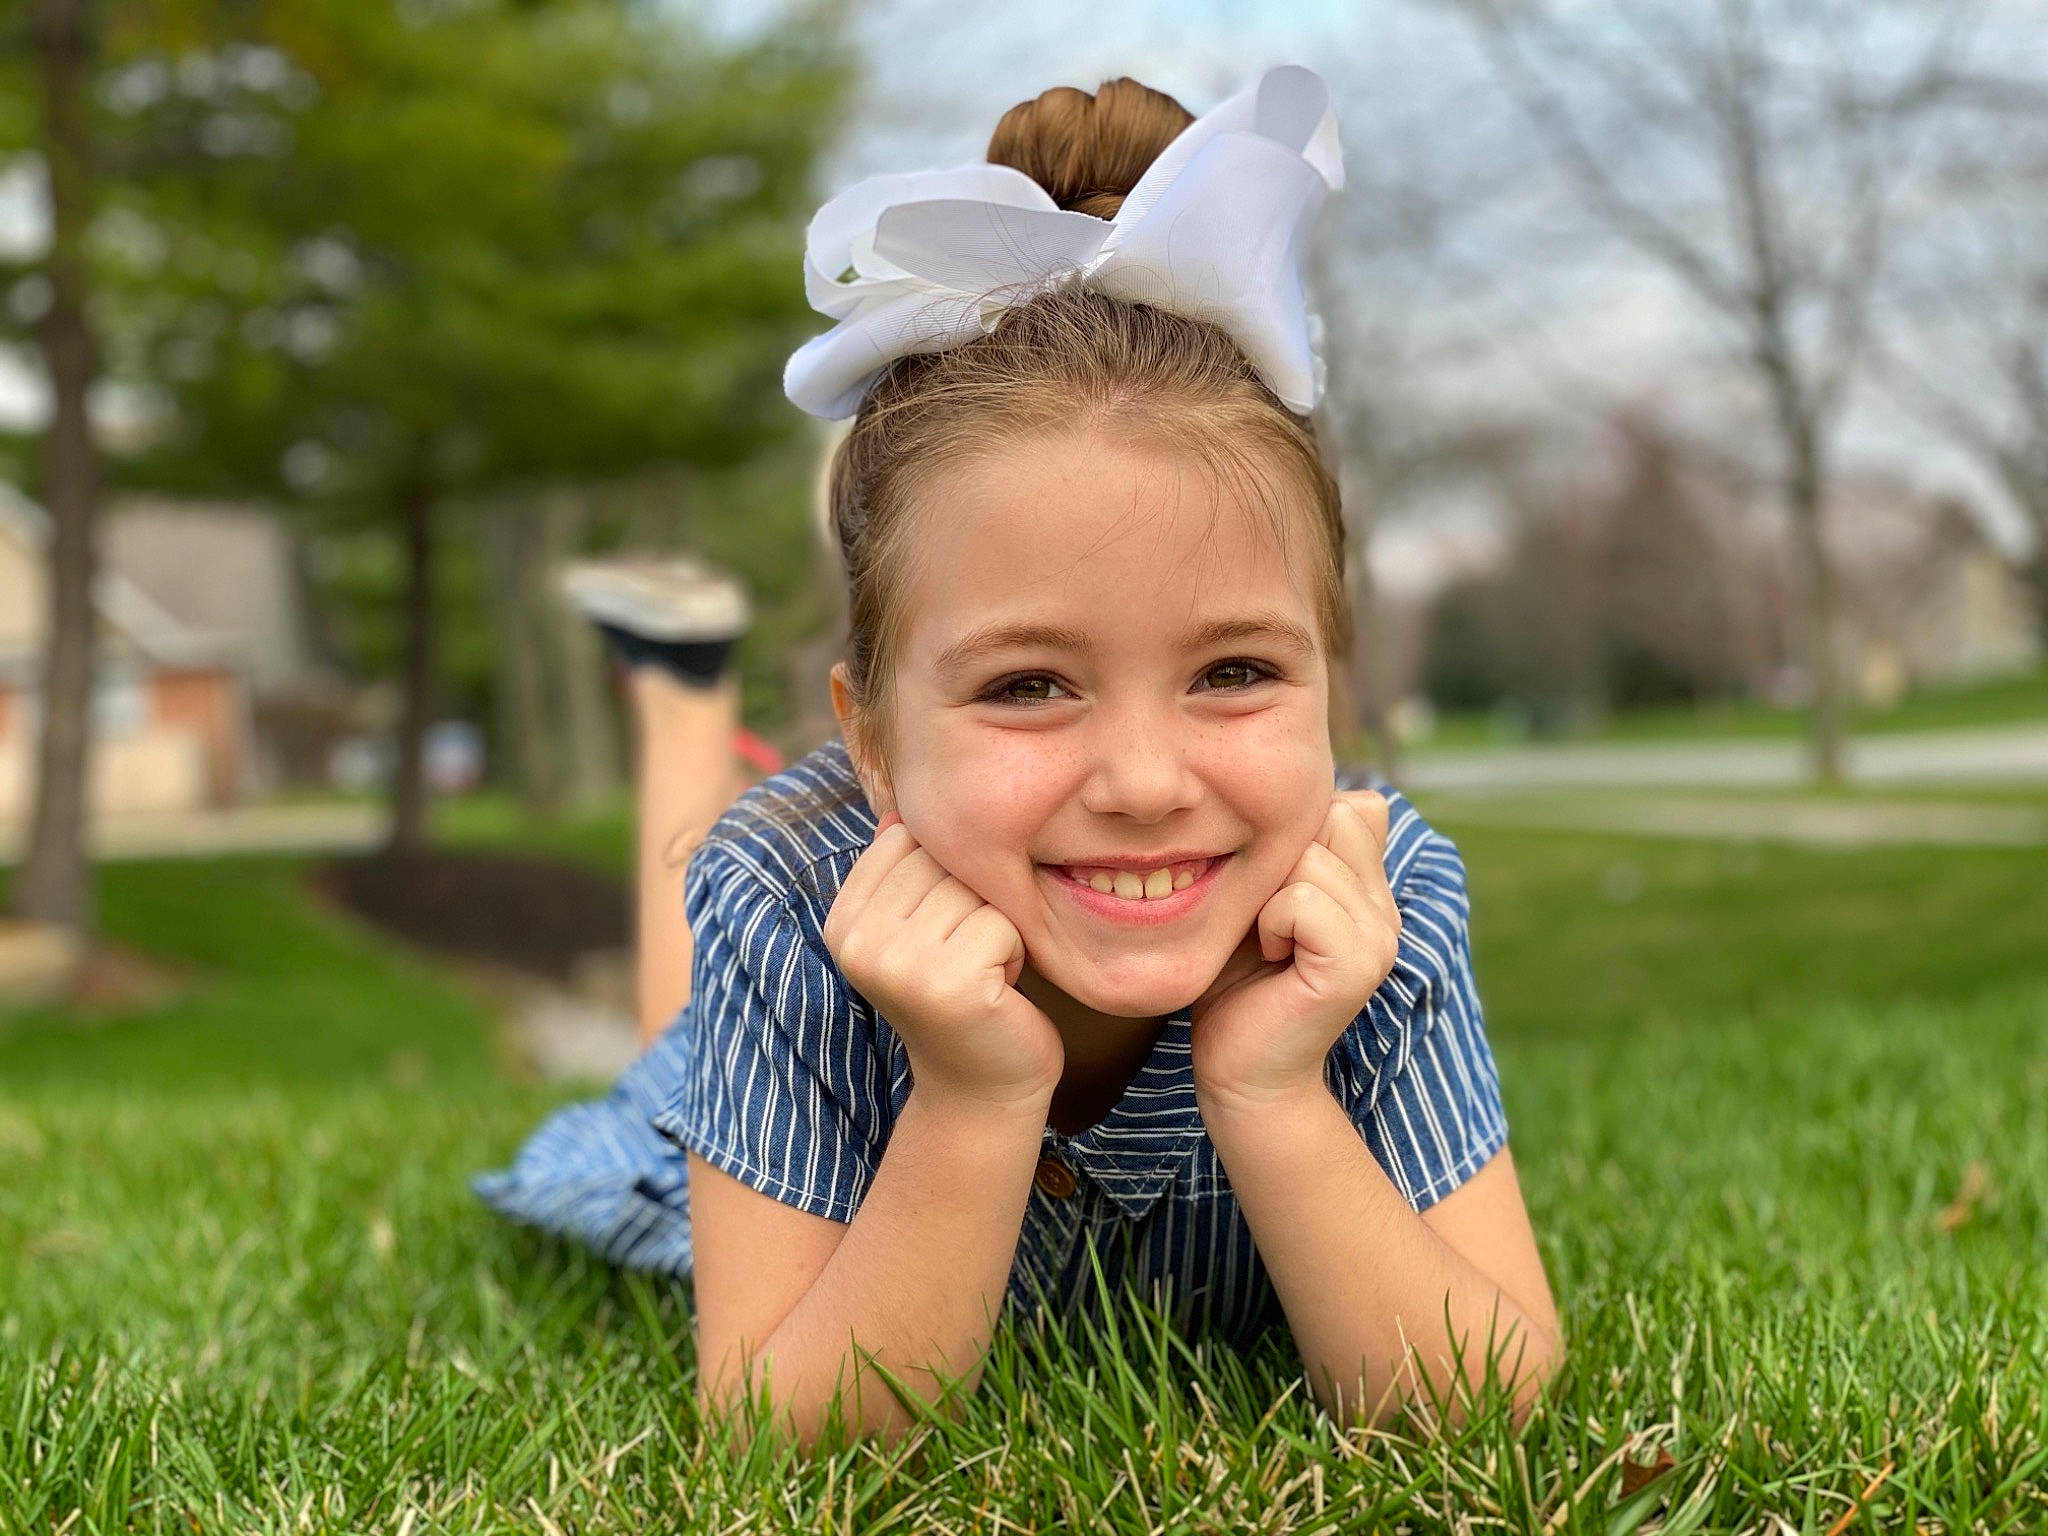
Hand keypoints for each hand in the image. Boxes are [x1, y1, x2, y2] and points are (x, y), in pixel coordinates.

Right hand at [822, 811, 1063, 1114]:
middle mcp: (858, 940)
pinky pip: (1002, 922)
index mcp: (842, 919)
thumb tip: (899, 805)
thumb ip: (904, 869)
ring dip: (996, 926)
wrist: (979, 1090)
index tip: (940, 928)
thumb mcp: (916, 925)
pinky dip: (1014, 953)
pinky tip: (997, 990)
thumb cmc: (959, 994)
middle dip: (973, 899)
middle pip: (943, 858)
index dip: (943, 874)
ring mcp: (898, 963)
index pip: (906, 836)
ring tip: (981, 971)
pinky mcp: (947, 983)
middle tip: (966, 956)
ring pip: (975, 888)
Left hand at [1189, 790, 1402, 1112]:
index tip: (1272, 896)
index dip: (1292, 837)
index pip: (1349, 805)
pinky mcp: (1358, 964)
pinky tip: (1270, 956)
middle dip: (1278, 860)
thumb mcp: (1256, 898)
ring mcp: (1380, 935)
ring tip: (1267, 942)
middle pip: (1330, 818)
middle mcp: (1386, 906)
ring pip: (1311, 858)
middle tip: (1265, 920)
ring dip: (1267, 897)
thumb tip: (1303, 788)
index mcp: (1368, 887)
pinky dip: (1271, 923)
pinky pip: (1303, 900)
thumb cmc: (1233, 981)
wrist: (1239, 1070)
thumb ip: (1289, 850)